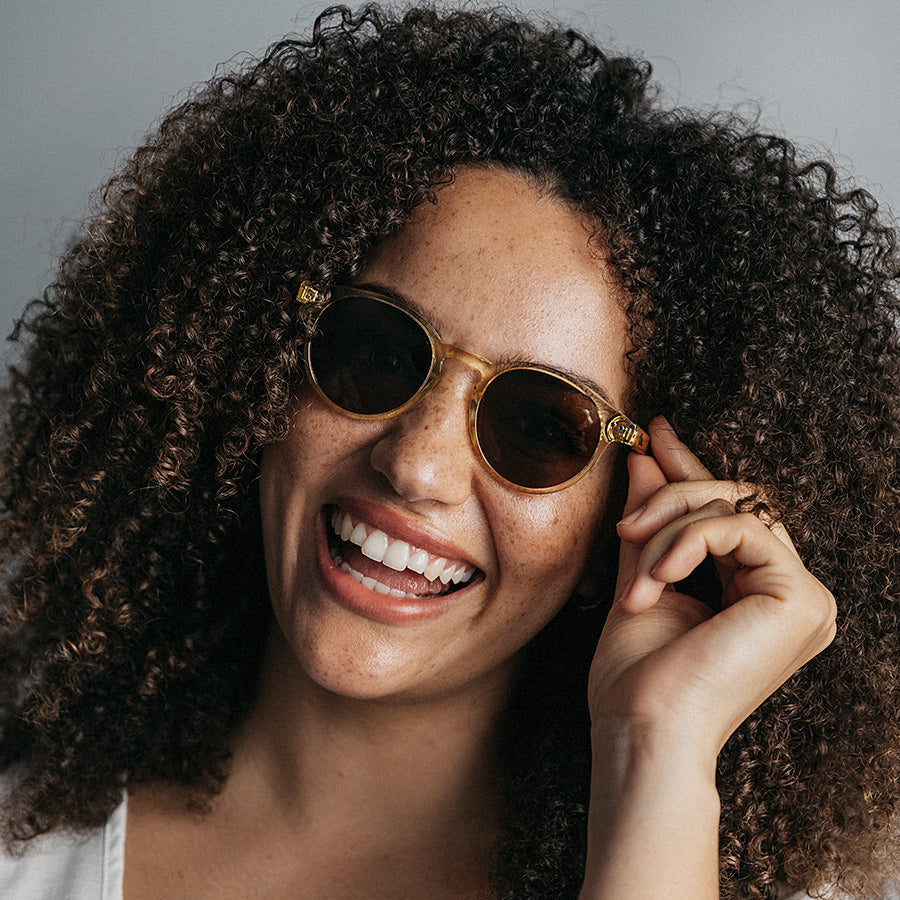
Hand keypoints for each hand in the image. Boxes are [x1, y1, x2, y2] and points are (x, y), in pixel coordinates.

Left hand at [588, 416, 836, 761]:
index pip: (728, 515)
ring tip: (635, 574)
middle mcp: (789, 595)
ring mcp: (803, 598)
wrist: (645, 733)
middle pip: (735, 502)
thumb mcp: (640, 582)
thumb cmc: (638, 679)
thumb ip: (651, 526)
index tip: (653, 436)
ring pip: (734, 509)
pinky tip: (658, 578)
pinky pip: (738, 529)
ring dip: (668, 530)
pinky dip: (686, 543)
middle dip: (673, 495)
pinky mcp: (802, 598)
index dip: (692, 470)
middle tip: (626, 520)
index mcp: (756, 596)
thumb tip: (644, 462)